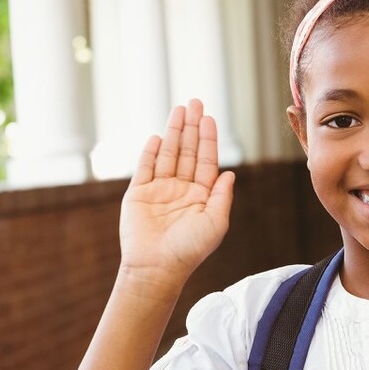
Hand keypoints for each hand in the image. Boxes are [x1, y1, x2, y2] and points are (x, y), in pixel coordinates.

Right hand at [119, 98, 234, 288]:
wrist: (156, 267)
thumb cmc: (189, 250)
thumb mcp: (215, 223)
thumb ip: (222, 197)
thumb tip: (229, 173)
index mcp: (201, 197)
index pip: (206, 161)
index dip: (208, 139)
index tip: (209, 118)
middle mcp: (181, 190)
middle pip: (188, 151)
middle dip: (191, 127)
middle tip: (195, 102)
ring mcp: (159, 190)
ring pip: (168, 154)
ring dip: (174, 132)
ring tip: (179, 110)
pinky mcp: (139, 194)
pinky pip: (145, 167)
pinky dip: (151, 152)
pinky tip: (158, 136)